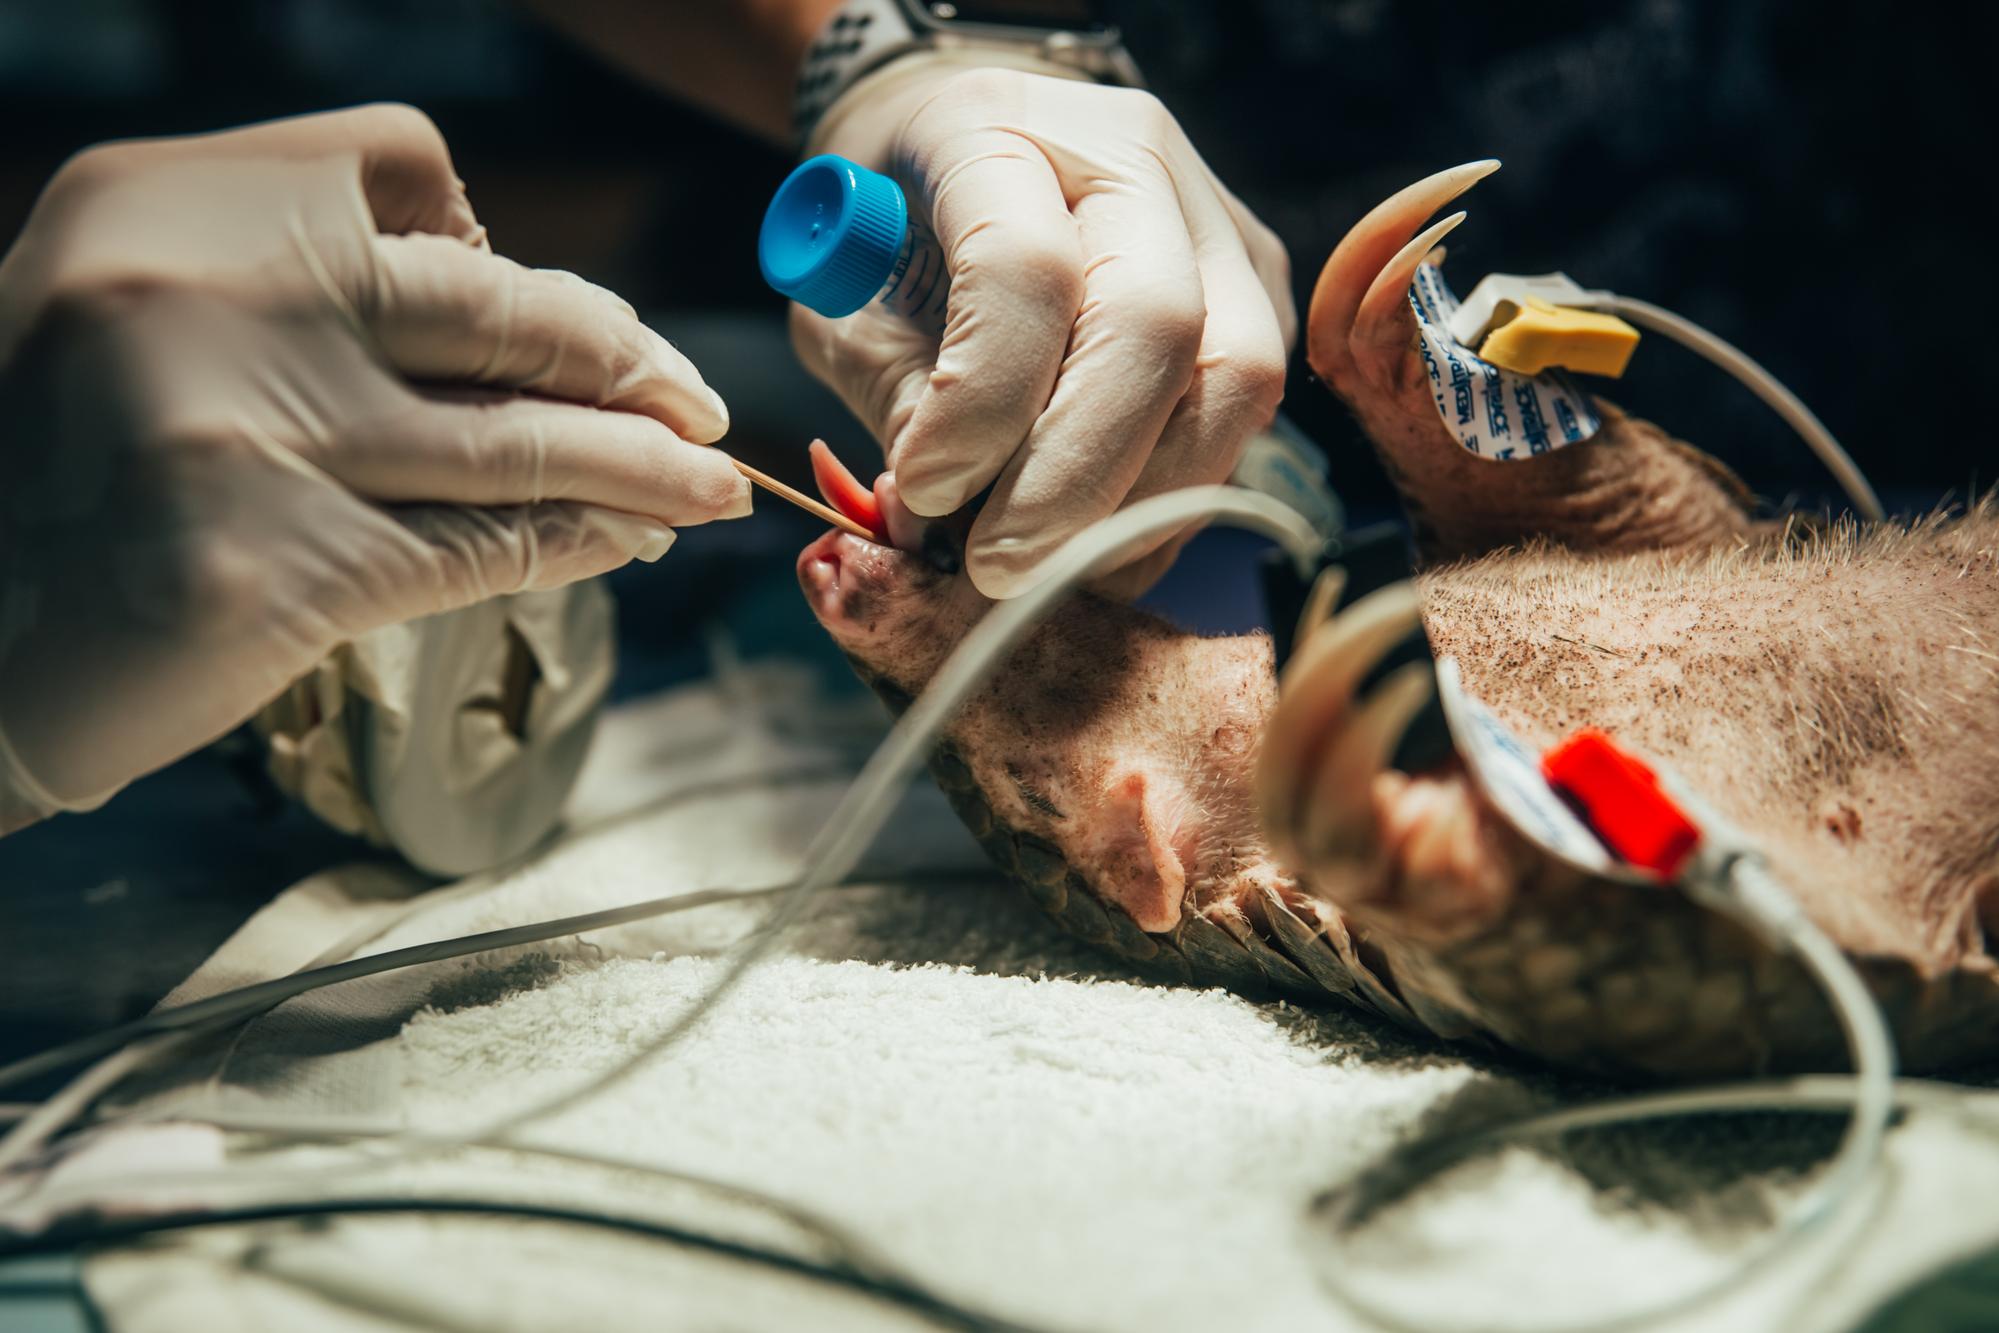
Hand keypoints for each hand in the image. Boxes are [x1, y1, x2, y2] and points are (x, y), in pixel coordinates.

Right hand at [0, 104, 747, 829]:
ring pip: (521, 435)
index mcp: (165, 199)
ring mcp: (245, 429)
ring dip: (647, 467)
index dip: (507, 242)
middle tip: (699, 406)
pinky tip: (627, 543)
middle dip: (628, 360)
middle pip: (499, 303)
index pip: (403, 162)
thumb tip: (541, 325)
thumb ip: (309, 291)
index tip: (564, 322)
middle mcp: (206, 291)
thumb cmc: (73, 477)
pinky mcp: (281, 566)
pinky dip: (577, 540)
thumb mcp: (147, 319)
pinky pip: (487, 541)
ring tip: (715, 489)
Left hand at [790, 60, 1294, 598]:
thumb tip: (937, 528)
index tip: (923, 493)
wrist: (964, 156)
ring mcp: (1215, 221)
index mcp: (1002, 127)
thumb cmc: (891, 232)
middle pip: (1156, 326)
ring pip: (1233, 381)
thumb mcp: (846, 305)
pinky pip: (1243, 414)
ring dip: (1140, 506)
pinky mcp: (1256, 287)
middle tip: (998, 569)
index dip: (981, 404)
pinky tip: (1095, 540)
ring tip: (1049, 567)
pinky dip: (1169, 502)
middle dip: (1077, 479)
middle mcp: (1132, 158)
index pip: (1025, 270)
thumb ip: (896, 402)